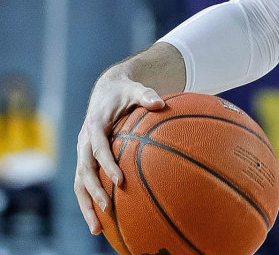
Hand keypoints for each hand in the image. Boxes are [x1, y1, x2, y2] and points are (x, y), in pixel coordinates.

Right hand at [74, 72, 164, 233]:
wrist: (106, 90)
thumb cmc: (124, 92)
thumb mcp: (135, 88)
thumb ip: (146, 95)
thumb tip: (160, 103)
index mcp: (94, 126)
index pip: (98, 148)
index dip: (107, 164)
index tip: (120, 181)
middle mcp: (84, 142)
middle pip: (84, 170)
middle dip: (93, 191)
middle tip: (107, 208)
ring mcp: (83, 152)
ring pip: (79, 183)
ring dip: (86, 205)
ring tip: (96, 228)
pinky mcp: (85, 160)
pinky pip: (84, 184)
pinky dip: (89, 202)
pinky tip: (101, 221)